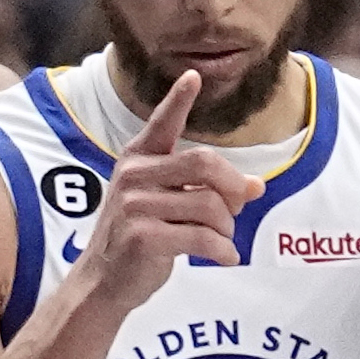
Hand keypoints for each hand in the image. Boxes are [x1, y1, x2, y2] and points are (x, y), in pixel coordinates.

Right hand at [69, 70, 265, 311]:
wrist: (103, 281)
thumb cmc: (142, 238)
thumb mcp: (171, 206)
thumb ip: (208, 190)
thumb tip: (256, 186)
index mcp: (138, 159)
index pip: (162, 124)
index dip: (179, 100)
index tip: (193, 77)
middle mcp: (134, 176)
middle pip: (205, 163)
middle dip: (232, 188)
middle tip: (235, 210)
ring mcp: (135, 206)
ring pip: (209, 206)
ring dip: (227, 227)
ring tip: (222, 239)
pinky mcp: (143, 237)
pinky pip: (202, 238)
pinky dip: (223, 250)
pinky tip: (224, 257)